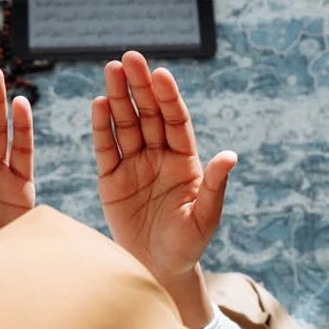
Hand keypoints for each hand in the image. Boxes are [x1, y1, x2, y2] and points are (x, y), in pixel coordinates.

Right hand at [91, 51, 236, 285]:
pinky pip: (106, 149)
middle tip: (130, 57)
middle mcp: (158, 157)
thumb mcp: (204, 218)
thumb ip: (214, 186)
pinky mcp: (111, 180)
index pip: (176, 121)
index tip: (161, 73)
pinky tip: (98, 103)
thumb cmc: (187, 246)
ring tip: (111, 69)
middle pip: (148, 114)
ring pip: (125, 125)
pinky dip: (101, 127)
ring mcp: (134, 166)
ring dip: (118, 98)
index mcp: (184, 161)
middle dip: (139, 86)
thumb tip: (230, 156)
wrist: (158, 270)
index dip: (168, 97)